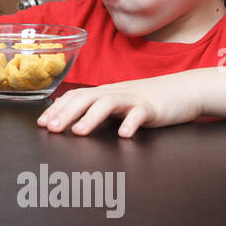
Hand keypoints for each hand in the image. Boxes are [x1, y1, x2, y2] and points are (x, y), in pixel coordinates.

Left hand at [36, 75, 205, 137]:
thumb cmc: (148, 99)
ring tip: (78, 132)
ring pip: (108, 104)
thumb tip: (70, 116)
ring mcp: (134, 99)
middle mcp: (115, 93)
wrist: (184, 90)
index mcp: (105, 92)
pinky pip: (140, 114)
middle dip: (65, 113)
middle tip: (50, 129)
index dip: (57, 109)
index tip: (41, 123)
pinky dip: (130, 124)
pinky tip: (124, 135)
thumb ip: (97, 108)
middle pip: (85, 98)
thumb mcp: (118, 103)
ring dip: (91, 117)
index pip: (75, 97)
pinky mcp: (153, 108)